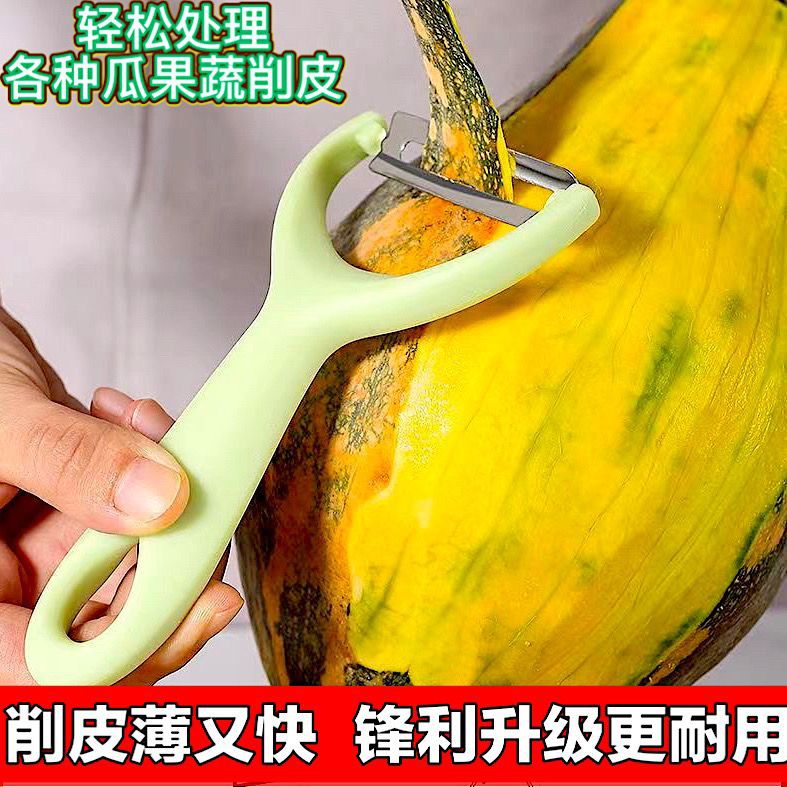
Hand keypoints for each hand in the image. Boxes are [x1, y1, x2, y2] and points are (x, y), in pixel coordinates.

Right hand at [0, 306, 242, 683]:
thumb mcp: (0, 419)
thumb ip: (69, 459)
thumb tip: (164, 502)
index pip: (49, 671)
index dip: (136, 651)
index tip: (209, 602)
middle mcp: (8, 588)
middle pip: (112, 626)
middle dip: (176, 561)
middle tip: (207, 502)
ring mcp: (45, 556)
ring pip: (139, 567)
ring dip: (171, 499)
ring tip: (149, 427)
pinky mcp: (77, 518)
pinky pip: (139, 516)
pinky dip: (156, 468)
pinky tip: (135, 417)